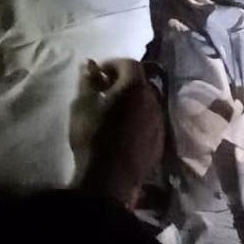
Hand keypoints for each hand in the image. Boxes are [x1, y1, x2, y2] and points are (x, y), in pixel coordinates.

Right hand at [79, 59, 164, 207]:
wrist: (110, 179)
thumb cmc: (92, 138)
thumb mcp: (82, 106)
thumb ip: (88, 82)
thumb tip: (89, 65)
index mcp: (135, 87)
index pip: (129, 64)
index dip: (113, 65)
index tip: (98, 74)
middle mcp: (153, 99)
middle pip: (140, 82)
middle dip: (123, 82)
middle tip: (104, 91)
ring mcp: (159, 120)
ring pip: (147, 102)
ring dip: (132, 101)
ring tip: (113, 112)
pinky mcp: (160, 139)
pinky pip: (150, 121)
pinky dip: (138, 118)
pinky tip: (124, 131)